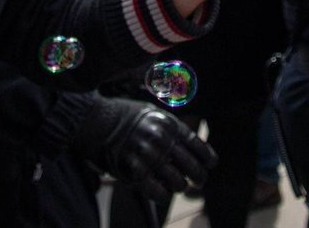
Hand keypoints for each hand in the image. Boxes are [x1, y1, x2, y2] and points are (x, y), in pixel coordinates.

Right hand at [72, 97, 216, 200]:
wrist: (97, 121)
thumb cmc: (125, 117)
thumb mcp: (153, 113)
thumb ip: (171, 127)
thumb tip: (188, 144)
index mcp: (170, 124)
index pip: (198, 145)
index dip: (207, 158)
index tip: (211, 165)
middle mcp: (163, 140)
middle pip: (192, 167)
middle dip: (199, 177)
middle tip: (199, 182)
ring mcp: (149, 156)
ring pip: (177, 181)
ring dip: (180, 186)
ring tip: (178, 185)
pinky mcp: (135, 171)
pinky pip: (158, 191)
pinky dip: (163, 194)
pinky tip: (163, 193)